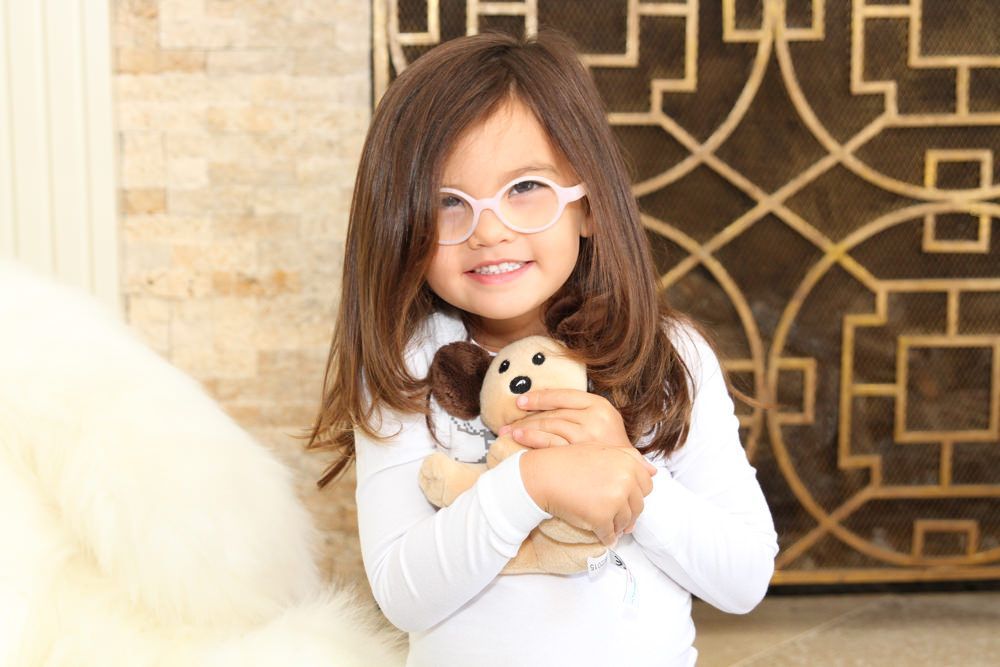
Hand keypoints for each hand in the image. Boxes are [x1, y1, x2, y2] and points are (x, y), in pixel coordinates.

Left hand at [498, 389, 629, 448]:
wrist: (630, 473)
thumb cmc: (610, 448)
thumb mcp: (602, 421)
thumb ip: (580, 412)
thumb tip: (547, 403)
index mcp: (600, 405)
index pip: (563, 395)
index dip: (539, 397)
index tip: (521, 401)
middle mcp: (595, 417)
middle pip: (553, 413)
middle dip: (527, 417)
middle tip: (507, 423)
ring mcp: (588, 436)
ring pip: (549, 426)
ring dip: (525, 429)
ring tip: (509, 433)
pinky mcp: (580, 454)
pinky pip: (550, 443)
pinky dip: (532, 441)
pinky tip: (519, 440)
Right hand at [520, 445, 655, 545]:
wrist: (543, 475)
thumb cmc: (569, 462)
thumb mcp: (601, 450)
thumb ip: (629, 459)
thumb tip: (654, 472)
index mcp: (628, 462)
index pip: (646, 486)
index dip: (634, 493)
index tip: (622, 497)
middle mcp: (626, 479)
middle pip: (638, 506)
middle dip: (627, 512)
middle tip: (613, 515)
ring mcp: (615, 499)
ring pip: (625, 522)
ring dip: (617, 526)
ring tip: (605, 523)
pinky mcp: (602, 517)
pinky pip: (610, 534)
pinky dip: (606, 537)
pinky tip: (600, 534)